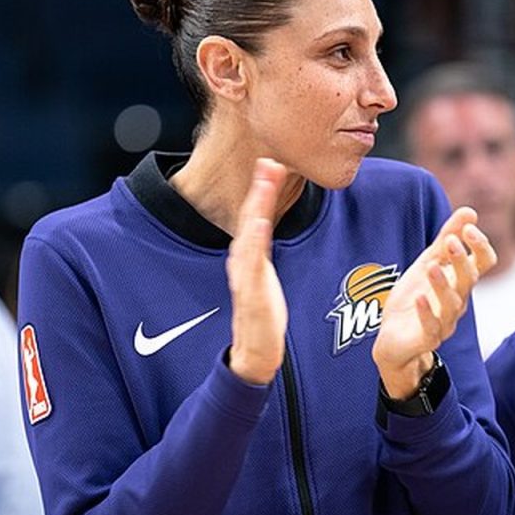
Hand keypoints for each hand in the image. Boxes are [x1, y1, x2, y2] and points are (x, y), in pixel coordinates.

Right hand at [226, 158, 288, 384]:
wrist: (255, 352)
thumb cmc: (262, 315)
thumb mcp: (266, 276)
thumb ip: (264, 252)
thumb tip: (267, 231)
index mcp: (249, 257)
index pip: (256, 217)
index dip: (262, 190)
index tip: (271, 163)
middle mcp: (243, 262)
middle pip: (251, 219)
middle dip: (260, 190)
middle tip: (269, 161)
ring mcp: (245, 277)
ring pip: (250, 236)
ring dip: (258, 207)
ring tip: (265, 184)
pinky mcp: (250, 295)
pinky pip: (251, 264)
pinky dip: (253, 242)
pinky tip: (259, 224)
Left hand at [372, 207, 496, 397]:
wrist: (394, 338)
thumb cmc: (416, 297)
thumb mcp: (428, 263)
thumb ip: (446, 239)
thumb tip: (469, 211)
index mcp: (461, 280)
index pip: (484, 261)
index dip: (480, 245)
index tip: (468, 228)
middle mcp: (458, 300)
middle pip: (469, 279)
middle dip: (461, 260)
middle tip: (450, 241)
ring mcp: (445, 320)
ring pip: (452, 303)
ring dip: (442, 284)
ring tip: (431, 266)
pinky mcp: (428, 337)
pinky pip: (432, 326)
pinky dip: (427, 312)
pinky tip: (420, 299)